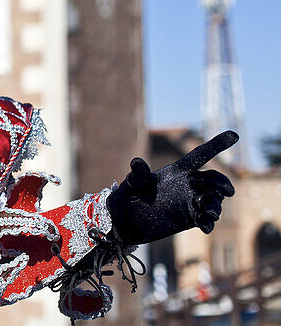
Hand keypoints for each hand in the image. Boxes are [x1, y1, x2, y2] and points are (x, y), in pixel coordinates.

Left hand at [106, 131, 237, 245]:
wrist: (127, 220)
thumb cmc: (129, 195)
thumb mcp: (133, 183)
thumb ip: (138, 174)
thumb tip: (136, 162)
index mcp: (178, 171)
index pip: (200, 155)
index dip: (217, 145)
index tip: (234, 135)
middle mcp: (188, 185)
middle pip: (213, 180)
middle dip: (222, 183)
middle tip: (227, 191)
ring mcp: (190, 202)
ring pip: (213, 200)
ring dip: (216, 204)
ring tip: (209, 211)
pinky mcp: (190, 218)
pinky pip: (205, 218)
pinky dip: (208, 222)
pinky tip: (205, 226)